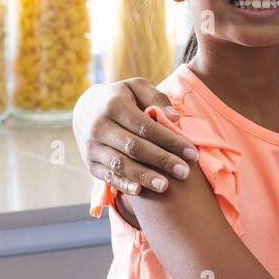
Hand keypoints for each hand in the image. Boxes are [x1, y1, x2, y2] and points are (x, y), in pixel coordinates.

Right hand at [73, 78, 199, 195]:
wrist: (86, 110)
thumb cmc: (122, 98)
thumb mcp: (137, 87)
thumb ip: (156, 98)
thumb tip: (174, 118)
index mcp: (114, 106)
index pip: (146, 127)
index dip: (170, 141)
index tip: (192, 153)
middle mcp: (99, 127)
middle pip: (134, 147)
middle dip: (161, 160)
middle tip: (185, 172)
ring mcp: (92, 147)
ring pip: (120, 164)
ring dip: (144, 177)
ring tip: (166, 186)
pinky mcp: (90, 164)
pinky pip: (107, 176)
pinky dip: (122, 184)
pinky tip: (139, 191)